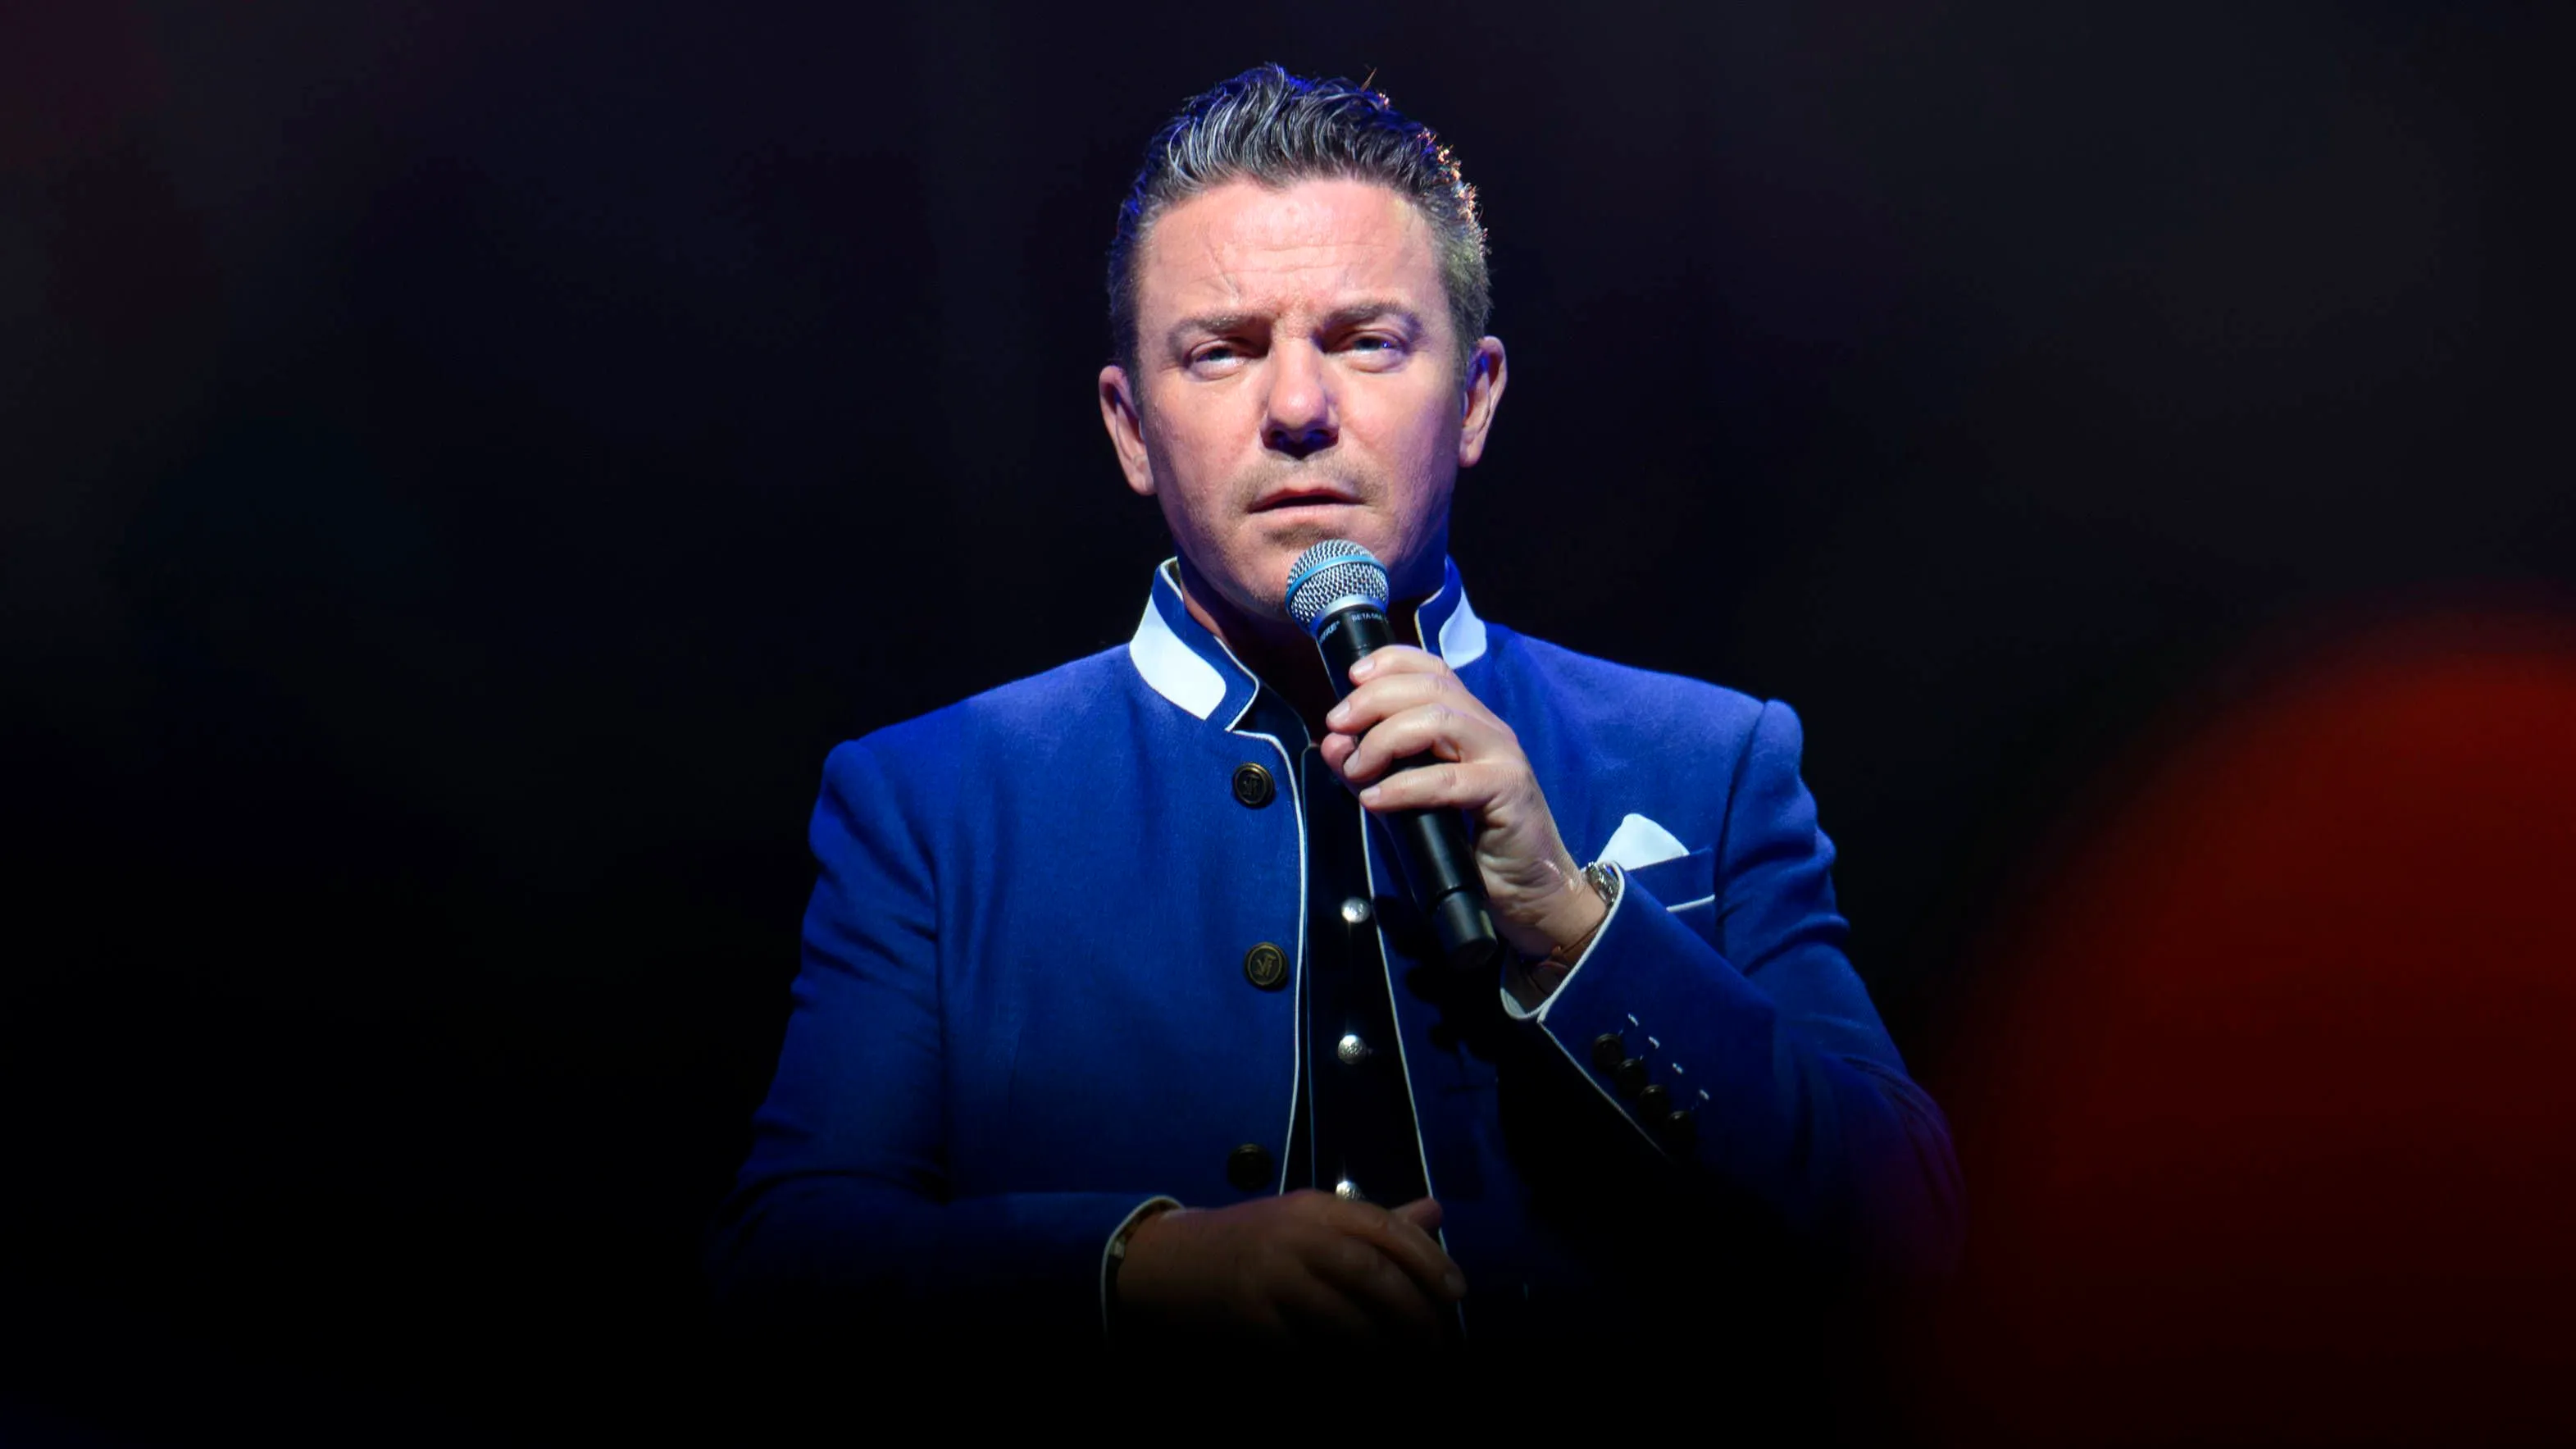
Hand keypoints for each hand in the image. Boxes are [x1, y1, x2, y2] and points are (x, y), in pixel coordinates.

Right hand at [1114, 1191, 1463, 1345]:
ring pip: (1341, 1316)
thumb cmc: (1250, 1242)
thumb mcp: (1308, 1219)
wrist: (1165, 1263)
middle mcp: (1293, 1236)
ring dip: (1381, 1350)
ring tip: (1406, 1369)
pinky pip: (1302, 1351)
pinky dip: (1332, 1368)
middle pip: (1369, 1271)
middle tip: (1439, 1347)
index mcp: (1314, 1208)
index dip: (1428, 1259)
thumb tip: (1435, 1212)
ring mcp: (1267, 1278)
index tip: (1457, 1293)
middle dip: (1413, 1313)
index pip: (1384, 1226)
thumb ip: (1372, 1222)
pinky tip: (1353, 1379)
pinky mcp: (1246, 1320)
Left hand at [1319, 646, 1604, 960]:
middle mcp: (1487, 728)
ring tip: (1356, 766)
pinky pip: (1448, 779)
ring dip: (1385, 737)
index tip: (1351, 676)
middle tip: (1337, 724)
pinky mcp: (1508, 790)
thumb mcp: (1408, 801)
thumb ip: (1371, 770)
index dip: (1391, 662)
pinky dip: (1404, 785)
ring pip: (1439, 719)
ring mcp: (1502, 756)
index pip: (1432, 669)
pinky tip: (1376, 798)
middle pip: (1430, 687)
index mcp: (1468, 721)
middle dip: (1374, 698)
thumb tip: (1332, 744)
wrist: (1530, 891)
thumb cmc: (1471, 845)